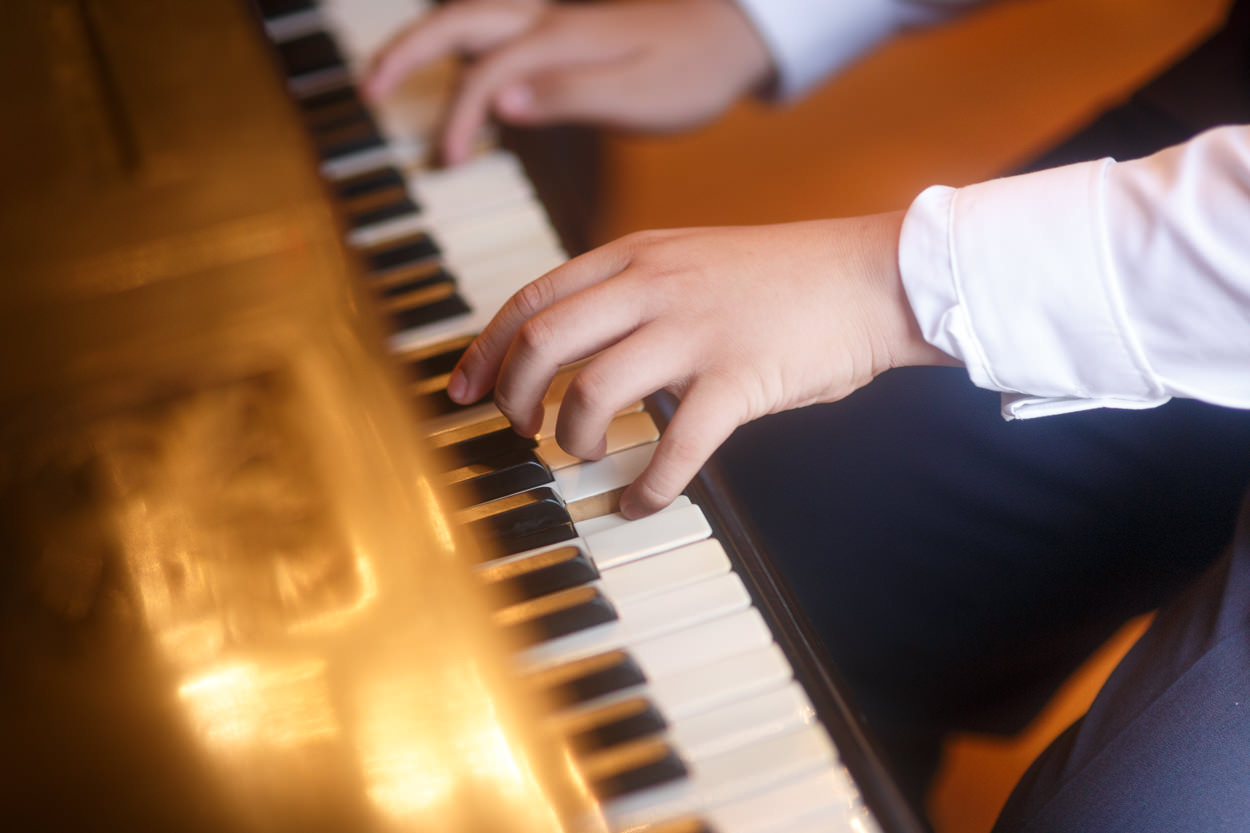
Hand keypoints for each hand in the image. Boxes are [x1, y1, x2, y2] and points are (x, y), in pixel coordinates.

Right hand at [364, 0, 773, 163]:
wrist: (738, 34)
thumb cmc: (695, 69)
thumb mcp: (640, 94)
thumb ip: (568, 97)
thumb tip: (500, 104)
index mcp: (563, 38)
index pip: (486, 71)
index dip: (458, 115)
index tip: (448, 162)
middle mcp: (551, 19)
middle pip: (458, 20)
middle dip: (406, 51)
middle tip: (366, 89)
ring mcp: (556, 20)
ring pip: (472, 18)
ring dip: (427, 43)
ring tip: (389, 78)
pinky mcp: (566, 31)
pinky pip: (498, 30)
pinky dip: (464, 49)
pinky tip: (460, 80)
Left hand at [447, 213, 956, 516]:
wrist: (871, 276)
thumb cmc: (783, 278)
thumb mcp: (691, 258)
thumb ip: (632, 290)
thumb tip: (574, 346)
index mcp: (636, 255)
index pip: (530, 299)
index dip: (485, 351)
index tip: (462, 391)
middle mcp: (654, 285)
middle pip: (544, 342)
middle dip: (512, 395)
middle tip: (519, 430)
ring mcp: (696, 329)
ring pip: (592, 391)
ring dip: (573, 436)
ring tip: (582, 455)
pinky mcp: (739, 376)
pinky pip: (675, 446)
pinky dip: (647, 486)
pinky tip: (639, 502)